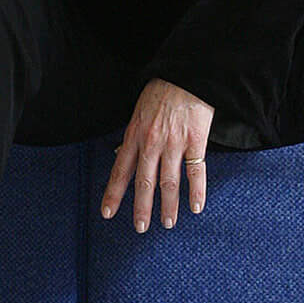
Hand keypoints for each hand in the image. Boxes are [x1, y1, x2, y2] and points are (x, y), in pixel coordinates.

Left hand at [101, 79, 214, 232]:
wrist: (187, 74)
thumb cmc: (162, 91)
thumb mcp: (138, 111)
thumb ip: (132, 135)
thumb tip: (121, 153)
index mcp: (134, 134)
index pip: (121, 170)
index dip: (113, 194)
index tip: (107, 213)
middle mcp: (152, 142)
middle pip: (144, 182)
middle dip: (141, 208)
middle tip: (140, 227)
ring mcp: (174, 143)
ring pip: (169, 182)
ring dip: (168, 205)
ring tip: (168, 222)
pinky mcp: (195, 141)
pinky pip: (195, 171)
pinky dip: (196, 191)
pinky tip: (195, 207)